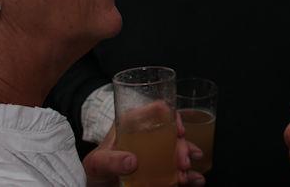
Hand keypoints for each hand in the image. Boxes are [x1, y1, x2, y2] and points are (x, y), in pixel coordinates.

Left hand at [84, 106, 205, 186]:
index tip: (179, 131)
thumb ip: (111, 160)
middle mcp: (147, 135)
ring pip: (179, 150)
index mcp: (133, 124)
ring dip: (188, 160)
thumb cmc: (95, 169)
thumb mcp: (97, 163)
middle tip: (184, 161)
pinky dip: (189, 175)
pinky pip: (178, 169)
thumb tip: (132, 161)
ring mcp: (155, 152)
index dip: (172, 116)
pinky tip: (194, 180)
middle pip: (172, 132)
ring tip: (188, 174)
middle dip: (183, 145)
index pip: (157, 110)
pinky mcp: (159, 169)